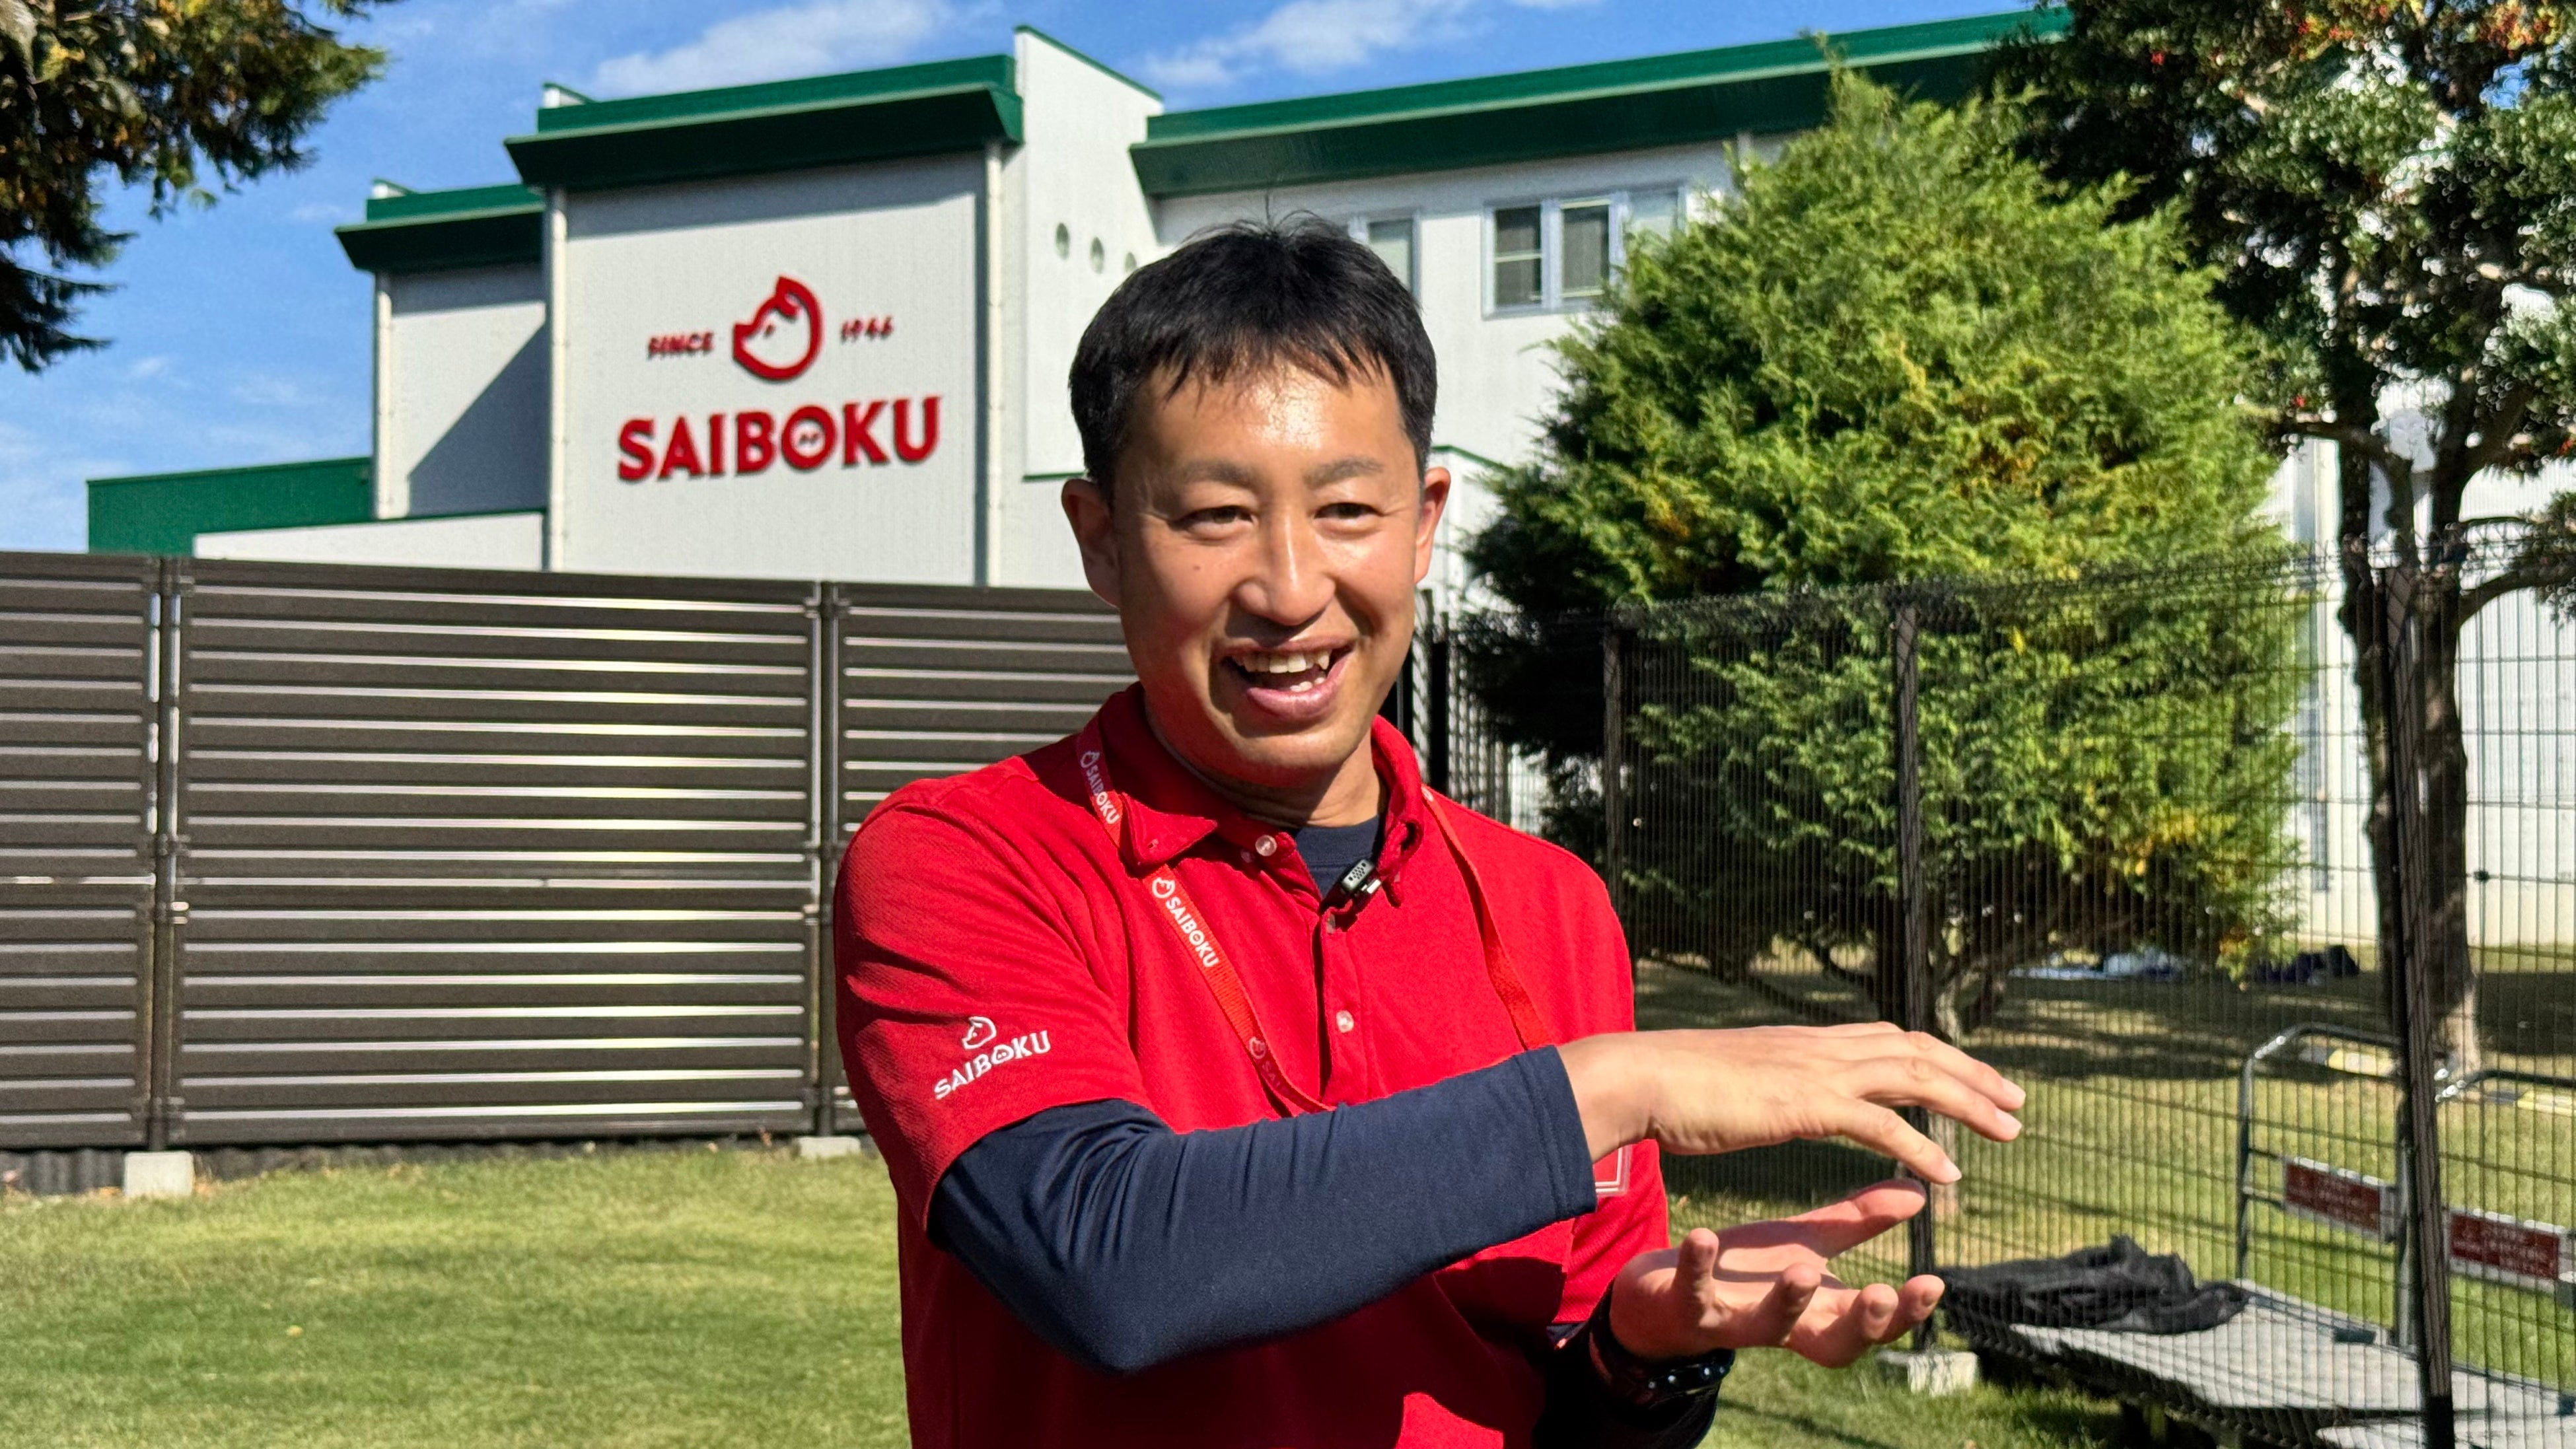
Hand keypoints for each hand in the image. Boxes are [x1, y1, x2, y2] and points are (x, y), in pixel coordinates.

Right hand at [1556, 1022, 2022, 1181]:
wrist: (1640, 1077)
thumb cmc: (1674, 1087)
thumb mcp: (1737, 1080)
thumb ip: (1768, 1084)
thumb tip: (1775, 1092)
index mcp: (1806, 1042)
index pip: (1889, 1038)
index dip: (1938, 1055)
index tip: (1973, 1076)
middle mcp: (1820, 1047)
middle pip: (1917, 1049)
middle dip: (1973, 1073)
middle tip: (2016, 1102)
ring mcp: (1815, 1071)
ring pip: (1914, 1077)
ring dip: (1968, 1103)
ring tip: (2008, 1131)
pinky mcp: (1805, 1104)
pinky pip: (1881, 1125)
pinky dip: (1921, 1146)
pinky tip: (1948, 1176)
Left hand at [1604, 1180, 1943, 1364]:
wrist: (1664, 1293)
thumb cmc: (1748, 1270)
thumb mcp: (1806, 1242)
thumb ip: (1858, 1223)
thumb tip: (1920, 1191)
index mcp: (1819, 1310)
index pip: (1875, 1323)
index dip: (1907, 1313)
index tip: (1934, 1282)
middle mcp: (1784, 1325)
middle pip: (1836, 1343)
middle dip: (1862, 1323)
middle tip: (1883, 1293)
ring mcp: (1735, 1322)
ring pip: (1770, 1326)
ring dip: (1790, 1300)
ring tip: (1804, 1269)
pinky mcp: (1688, 1310)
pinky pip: (1695, 1294)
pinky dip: (1699, 1267)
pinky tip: (1705, 1236)